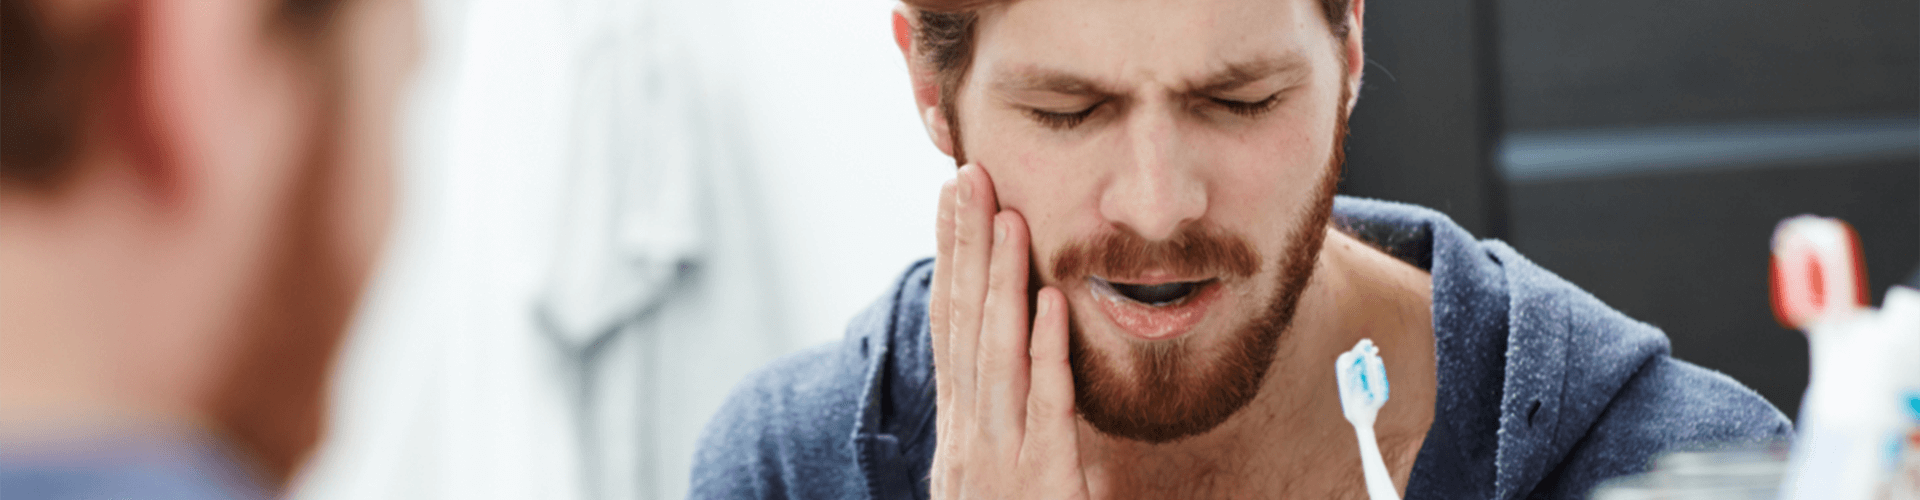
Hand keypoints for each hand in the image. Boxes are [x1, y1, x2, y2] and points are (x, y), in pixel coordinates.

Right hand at [929, 164, 1089, 498]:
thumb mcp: (1000, 485)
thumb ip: (1008, 427)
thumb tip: (1018, 361)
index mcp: (961, 436)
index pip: (950, 330)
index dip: (950, 260)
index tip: (951, 200)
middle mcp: (970, 441)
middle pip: (963, 327)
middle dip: (965, 248)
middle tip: (967, 177)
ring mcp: (999, 462)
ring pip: (997, 356)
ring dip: (1001, 282)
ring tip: (1006, 217)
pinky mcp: (1042, 484)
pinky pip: (1045, 410)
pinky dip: (1045, 355)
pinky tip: (1049, 305)